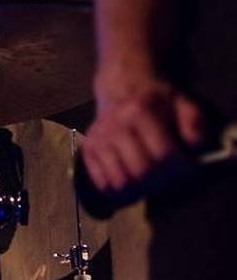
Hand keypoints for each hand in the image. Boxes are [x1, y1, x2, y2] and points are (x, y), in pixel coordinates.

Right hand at [82, 70, 203, 195]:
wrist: (121, 88)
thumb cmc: (155, 100)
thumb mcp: (181, 102)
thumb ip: (192, 123)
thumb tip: (193, 149)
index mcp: (139, 111)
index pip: (163, 154)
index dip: (181, 169)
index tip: (189, 172)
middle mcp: (115, 126)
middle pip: (142, 172)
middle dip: (162, 182)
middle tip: (171, 179)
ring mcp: (98, 140)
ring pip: (121, 183)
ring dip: (140, 189)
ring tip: (152, 182)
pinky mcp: (88, 151)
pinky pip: (103, 184)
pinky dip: (119, 191)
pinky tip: (132, 181)